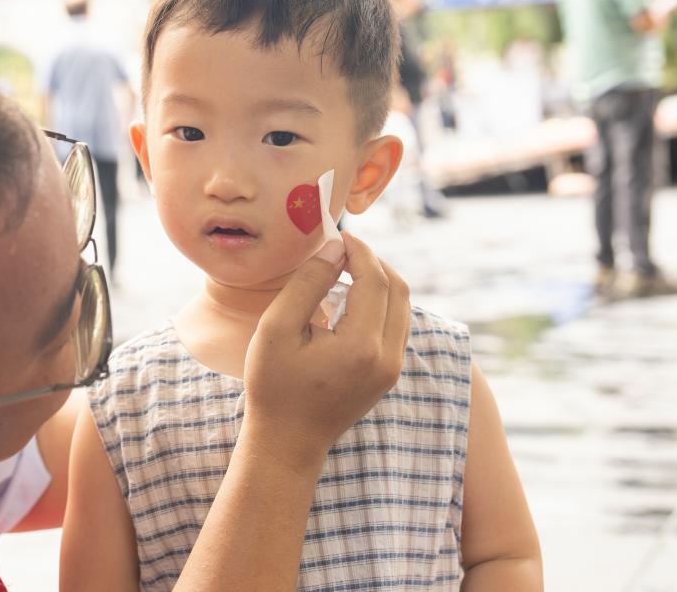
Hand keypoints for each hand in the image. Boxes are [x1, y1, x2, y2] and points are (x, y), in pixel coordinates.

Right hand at [242, 233, 409, 469]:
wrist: (287, 442)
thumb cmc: (273, 386)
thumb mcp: (277, 329)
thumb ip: (309, 283)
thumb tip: (336, 247)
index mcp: (362, 345)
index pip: (375, 279)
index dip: (360, 250)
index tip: (340, 233)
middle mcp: (387, 357)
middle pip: (398, 289)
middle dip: (374, 261)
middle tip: (344, 248)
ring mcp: (392, 369)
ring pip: (403, 307)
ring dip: (380, 281)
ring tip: (346, 269)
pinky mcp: (388, 375)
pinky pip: (397, 325)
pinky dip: (381, 303)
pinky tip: (351, 299)